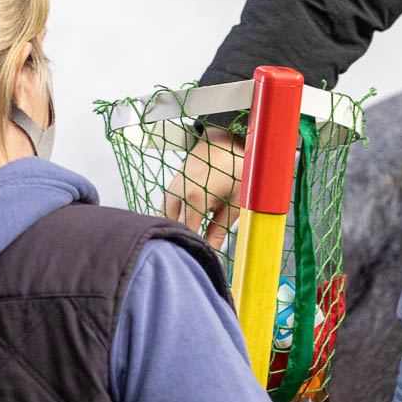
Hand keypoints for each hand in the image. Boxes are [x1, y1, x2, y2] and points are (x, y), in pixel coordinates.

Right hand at [165, 125, 244, 248]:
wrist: (226, 140)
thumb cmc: (236, 167)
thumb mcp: (235, 202)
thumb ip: (219, 232)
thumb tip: (213, 255)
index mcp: (194, 197)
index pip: (187, 235)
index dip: (195, 250)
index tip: (203, 260)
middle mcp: (177, 193)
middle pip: (173, 230)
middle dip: (184, 242)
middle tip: (198, 255)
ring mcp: (171, 189)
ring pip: (166, 222)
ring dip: (178, 232)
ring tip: (193, 240)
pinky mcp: (170, 188)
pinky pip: (166, 212)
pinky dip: (174, 222)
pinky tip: (188, 227)